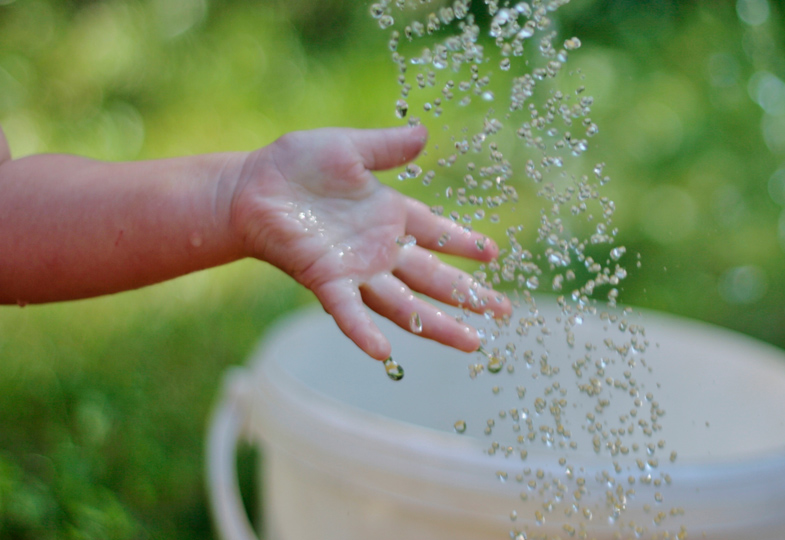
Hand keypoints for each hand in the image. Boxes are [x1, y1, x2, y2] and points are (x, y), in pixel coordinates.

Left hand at [230, 125, 510, 359]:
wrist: (251, 187)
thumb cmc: (296, 166)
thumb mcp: (349, 149)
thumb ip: (386, 148)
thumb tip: (425, 135)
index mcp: (389, 215)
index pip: (438, 232)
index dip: (465, 243)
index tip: (494, 255)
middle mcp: (378, 248)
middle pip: (432, 278)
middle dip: (468, 296)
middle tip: (503, 311)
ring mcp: (355, 269)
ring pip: (404, 304)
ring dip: (436, 324)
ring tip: (472, 344)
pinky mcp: (325, 280)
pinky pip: (348, 311)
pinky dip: (364, 331)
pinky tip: (384, 354)